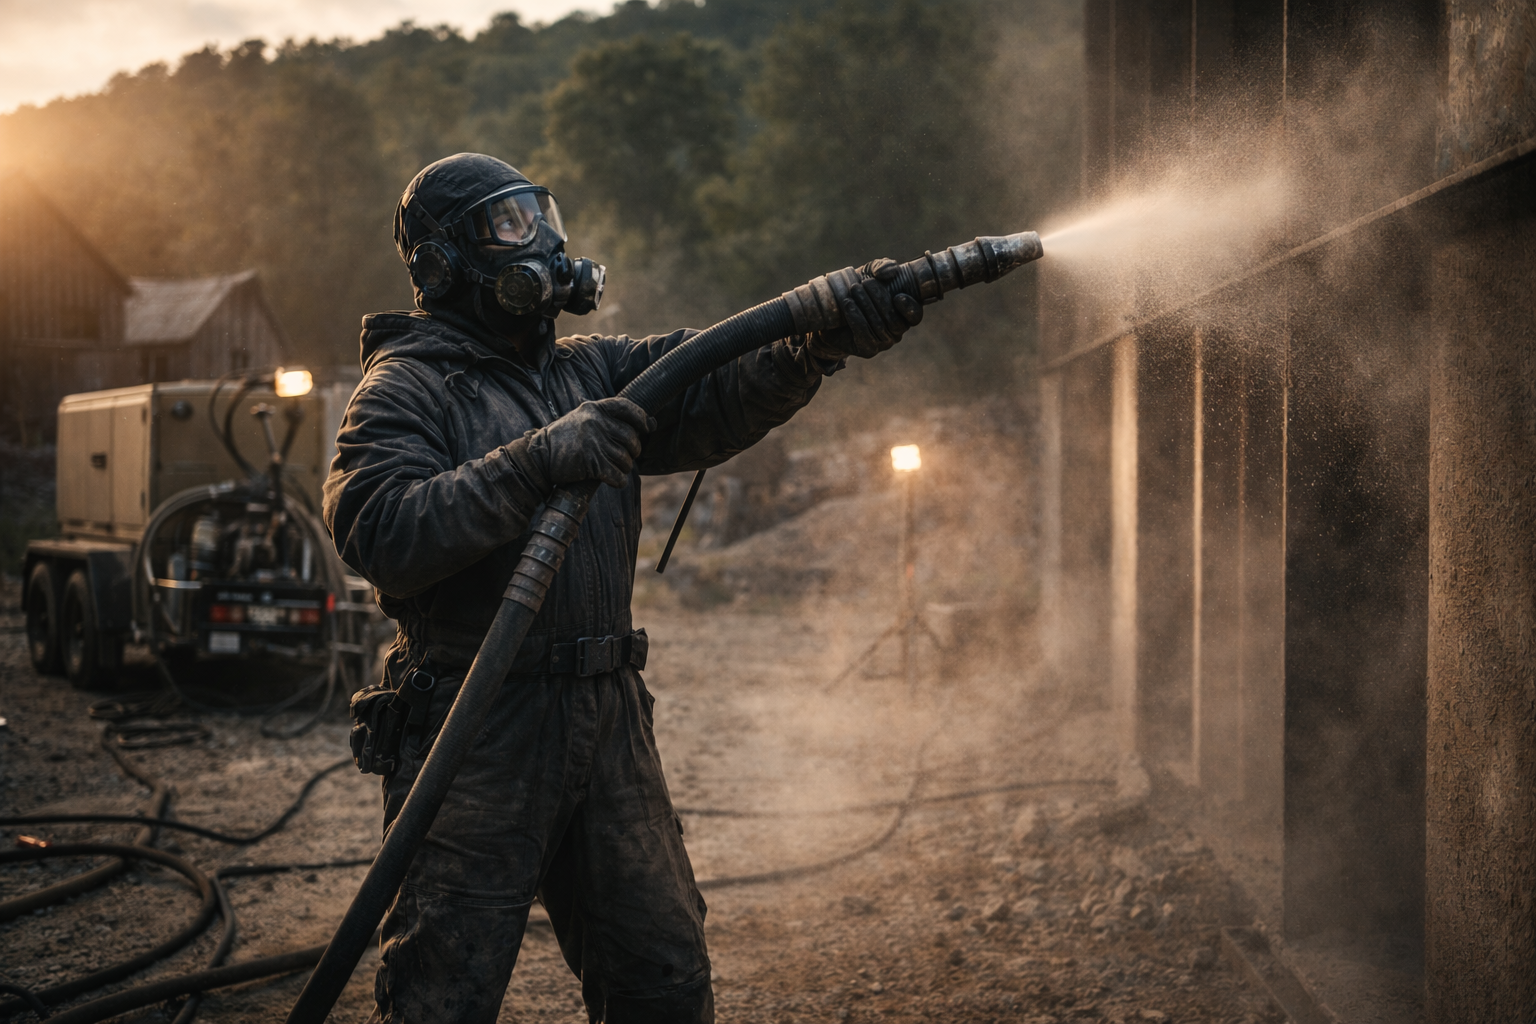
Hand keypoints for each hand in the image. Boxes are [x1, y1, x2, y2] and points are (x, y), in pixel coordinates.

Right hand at [531, 397, 653, 487]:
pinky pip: (617, 475)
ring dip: (625, 467)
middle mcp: (595, 423)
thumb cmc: (565, 438)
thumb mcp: (582, 419)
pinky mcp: (591, 464)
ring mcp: (594, 443)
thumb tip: (650, 423)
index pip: (627, 407)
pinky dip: (619, 481)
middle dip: (634, 450)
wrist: (539, 456)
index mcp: (594, 408)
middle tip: (626, 455)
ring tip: (617, 468)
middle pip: (631, 437)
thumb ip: (609, 419)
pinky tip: (615, 480)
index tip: (648, 427)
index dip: (642, 418)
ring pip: (626, 458)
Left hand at [811, 258, 923, 359]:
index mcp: (903, 314)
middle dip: (879, 299)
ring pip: (879, 326)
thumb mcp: (870, 272)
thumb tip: (889, 272)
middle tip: (864, 284)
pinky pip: (865, 335)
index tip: (898, 296)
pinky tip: (848, 304)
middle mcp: (897, 331)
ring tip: (854, 290)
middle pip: (894, 320)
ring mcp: (883, 343)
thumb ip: (883, 266)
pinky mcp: (867, 350)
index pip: (915, 316)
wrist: (831, 313)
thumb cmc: (857, 289)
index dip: (909, 308)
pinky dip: (856, 318)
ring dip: (866, 306)